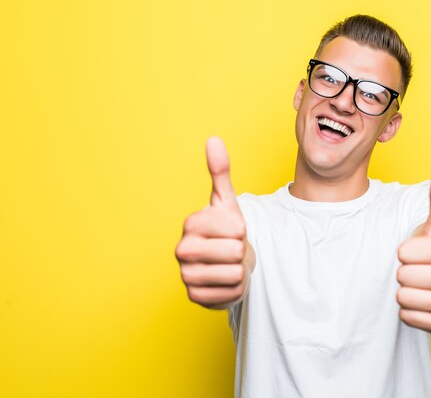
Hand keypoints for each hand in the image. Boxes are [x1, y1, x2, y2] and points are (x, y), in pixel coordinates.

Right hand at [175, 137, 254, 308]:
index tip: (230, 231)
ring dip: (239, 270)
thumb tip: (213, 139)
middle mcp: (182, 250)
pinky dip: (234, 289)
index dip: (242, 231)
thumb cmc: (226, 230)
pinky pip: (230, 294)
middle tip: (230, 249)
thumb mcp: (227, 202)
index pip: (237, 229)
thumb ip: (221, 172)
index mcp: (191, 224)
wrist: (225, 262)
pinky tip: (223, 280)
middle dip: (240, 251)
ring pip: (235, 274)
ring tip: (228, 264)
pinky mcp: (194, 298)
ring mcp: (186, 275)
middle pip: (236, 253)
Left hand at [396, 167, 430, 333]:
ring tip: (422, 285)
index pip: (403, 253)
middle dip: (405, 271)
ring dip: (406, 291)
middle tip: (421, 269)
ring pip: (403, 298)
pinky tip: (423, 301)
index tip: (420, 252)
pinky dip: (409, 311)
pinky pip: (409, 317)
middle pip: (402, 276)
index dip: (405, 251)